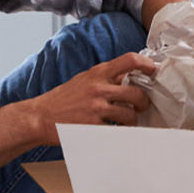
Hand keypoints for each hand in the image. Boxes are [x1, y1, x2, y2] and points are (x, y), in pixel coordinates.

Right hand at [26, 50, 156, 142]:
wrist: (40, 117)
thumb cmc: (62, 99)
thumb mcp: (83, 80)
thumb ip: (105, 78)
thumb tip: (129, 77)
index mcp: (97, 73)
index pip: (129, 60)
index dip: (147, 64)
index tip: (154, 71)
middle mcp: (98, 88)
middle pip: (136, 93)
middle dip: (144, 103)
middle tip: (141, 107)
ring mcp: (96, 108)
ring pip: (130, 115)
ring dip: (132, 121)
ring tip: (127, 123)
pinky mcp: (93, 126)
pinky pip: (117, 130)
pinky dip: (119, 132)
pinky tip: (114, 131)